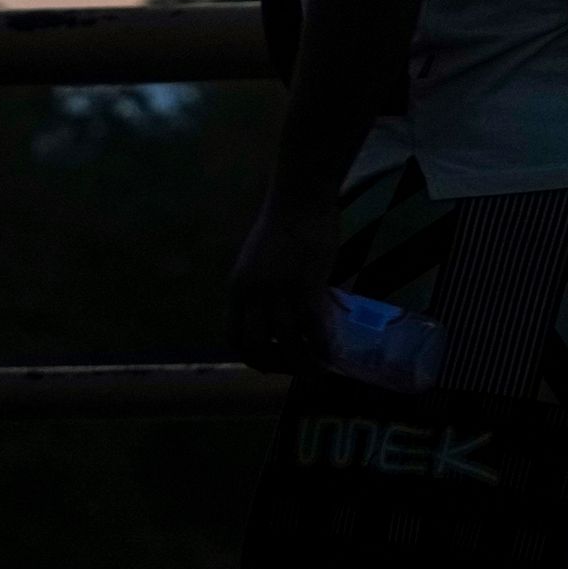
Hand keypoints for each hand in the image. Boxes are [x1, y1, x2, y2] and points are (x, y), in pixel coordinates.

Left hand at [228, 193, 340, 374]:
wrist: (300, 199)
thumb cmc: (286, 224)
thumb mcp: (262, 262)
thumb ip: (267, 288)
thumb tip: (287, 311)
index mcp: (238, 289)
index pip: (234, 336)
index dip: (252, 356)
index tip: (272, 360)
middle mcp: (253, 295)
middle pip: (255, 346)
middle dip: (275, 365)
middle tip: (295, 369)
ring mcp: (279, 291)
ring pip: (286, 343)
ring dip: (302, 362)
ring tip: (318, 369)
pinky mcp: (306, 286)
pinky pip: (313, 328)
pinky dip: (322, 347)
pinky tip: (333, 353)